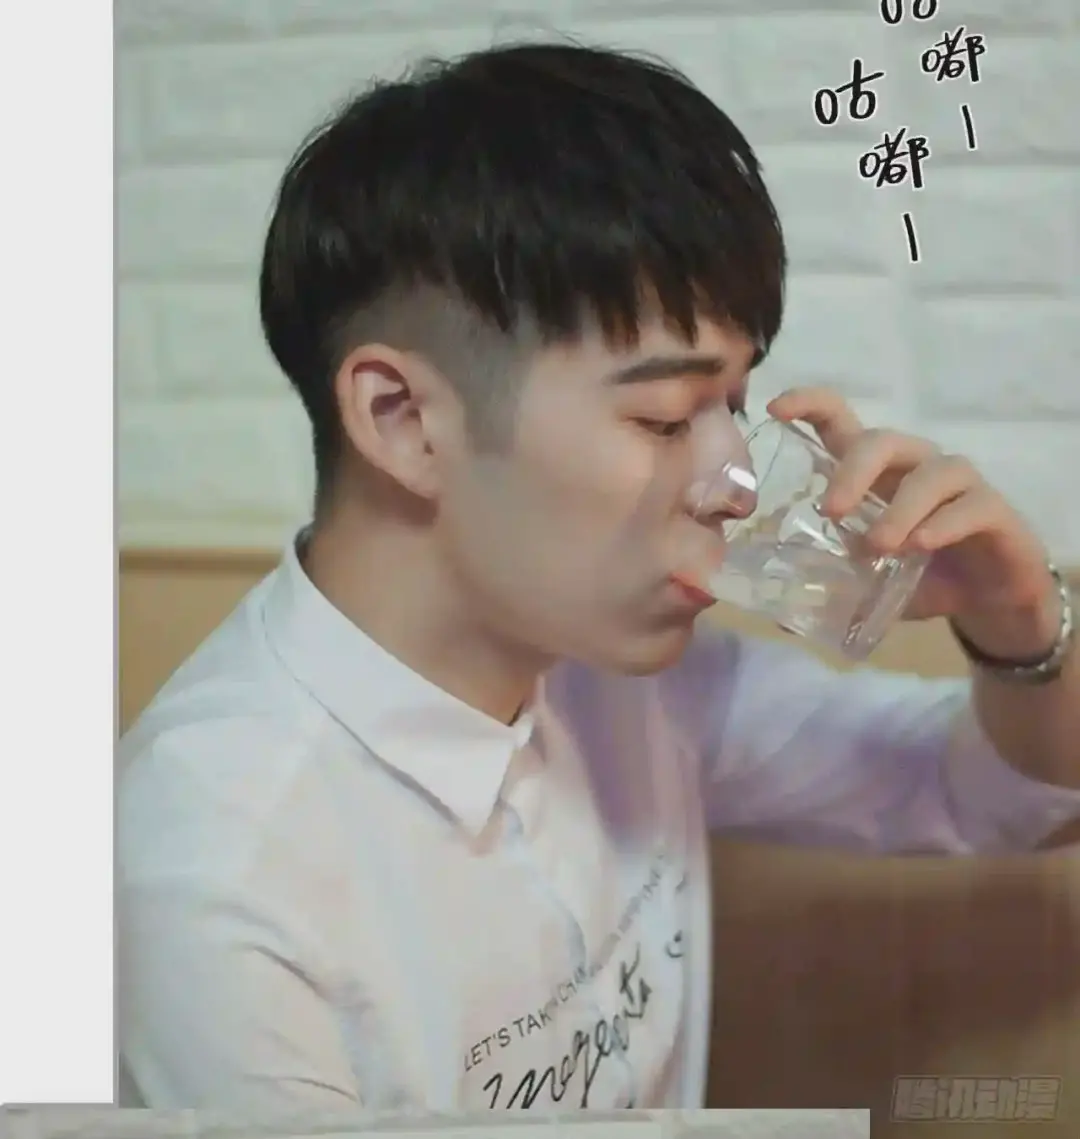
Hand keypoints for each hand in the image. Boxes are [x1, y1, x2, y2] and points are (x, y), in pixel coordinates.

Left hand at [767, 387, 1060, 656]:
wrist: (989, 601)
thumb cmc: (923, 574)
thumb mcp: (869, 578)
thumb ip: (833, 576)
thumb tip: (779, 602)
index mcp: (876, 473)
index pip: (841, 421)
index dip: (809, 405)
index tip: (775, 410)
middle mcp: (915, 466)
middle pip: (883, 441)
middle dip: (852, 471)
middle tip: (831, 510)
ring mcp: (959, 484)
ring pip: (931, 474)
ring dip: (899, 509)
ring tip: (880, 546)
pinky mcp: (994, 509)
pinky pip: (971, 505)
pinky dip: (943, 523)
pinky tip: (922, 545)